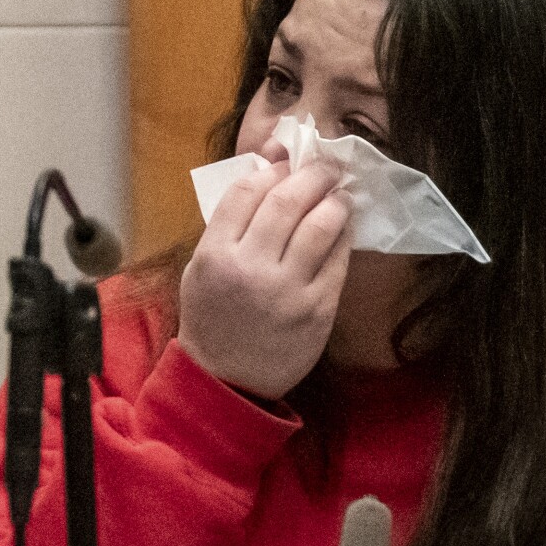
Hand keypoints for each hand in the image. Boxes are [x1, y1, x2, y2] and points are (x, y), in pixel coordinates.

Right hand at [177, 158, 352, 400]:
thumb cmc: (213, 316)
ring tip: (339, 194)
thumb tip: (268, 176)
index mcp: (216, 254)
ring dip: (335, 200)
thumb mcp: (202, 266)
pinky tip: (343, 227)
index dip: (271, 170)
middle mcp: (251, 268)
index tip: (285, 165)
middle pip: (288, 200)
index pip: (247, 191)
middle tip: (326, 166)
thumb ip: (229, 225)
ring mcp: (288, 290)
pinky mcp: (318, 310)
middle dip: (313, 174)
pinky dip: (343, 236)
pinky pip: (338, 260)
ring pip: (321, 226)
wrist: (226, 380)